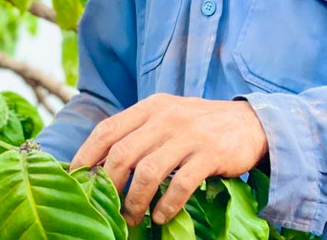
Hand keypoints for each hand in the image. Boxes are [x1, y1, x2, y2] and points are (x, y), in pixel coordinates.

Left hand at [68, 93, 267, 225]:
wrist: (250, 123)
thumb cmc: (200, 125)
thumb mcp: (167, 117)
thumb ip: (139, 133)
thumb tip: (101, 164)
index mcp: (151, 107)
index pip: (107, 130)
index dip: (86, 156)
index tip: (75, 180)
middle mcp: (166, 117)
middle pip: (122, 154)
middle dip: (109, 187)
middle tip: (107, 208)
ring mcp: (189, 134)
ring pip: (147, 172)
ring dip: (135, 202)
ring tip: (132, 218)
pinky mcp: (210, 154)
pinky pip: (180, 185)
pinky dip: (166, 205)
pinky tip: (160, 216)